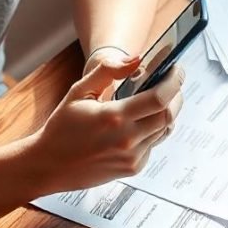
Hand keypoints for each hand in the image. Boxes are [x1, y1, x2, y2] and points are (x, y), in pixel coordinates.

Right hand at [31, 57, 184, 192]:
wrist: (50, 165)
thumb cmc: (62, 126)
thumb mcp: (79, 91)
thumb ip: (108, 72)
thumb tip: (136, 59)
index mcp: (113, 117)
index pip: (159, 98)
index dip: (174, 81)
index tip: (177, 70)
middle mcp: (126, 139)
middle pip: (169, 114)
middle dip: (176, 95)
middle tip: (173, 81)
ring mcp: (131, 157)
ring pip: (164, 130)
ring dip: (167, 111)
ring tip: (160, 97)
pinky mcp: (133, 168)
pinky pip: (153, 144)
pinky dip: (154, 129)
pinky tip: (142, 120)